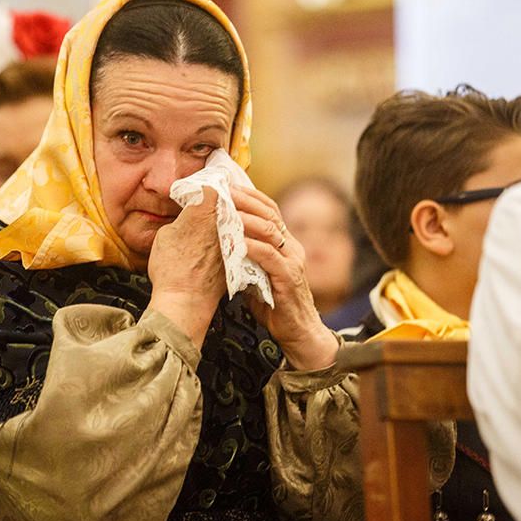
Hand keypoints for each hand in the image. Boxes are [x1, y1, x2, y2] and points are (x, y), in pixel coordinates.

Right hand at [147, 187, 225, 349]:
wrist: (185, 302)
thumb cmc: (170, 269)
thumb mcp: (165, 236)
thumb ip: (182, 219)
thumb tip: (189, 216)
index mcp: (203, 213)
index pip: (214, 187)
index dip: (213, 185)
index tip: (210, 186)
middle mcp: (223, 224)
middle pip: (232, 203)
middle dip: (228, 200)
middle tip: (222, 199)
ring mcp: (234, 241)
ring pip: (239, 221)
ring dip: (236, 218)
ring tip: (226, 220)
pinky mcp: (238, 258)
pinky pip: (240, 241)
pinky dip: (238, 238)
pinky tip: (230, 241)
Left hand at [231, 185, 338, 369]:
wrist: (299, 333)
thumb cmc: (275, 306)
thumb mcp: (258, 276)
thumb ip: (246, 259)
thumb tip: (220, 246)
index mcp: (285, 244)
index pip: (270, 210)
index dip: (251, 196)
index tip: (229, 187)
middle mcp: (291, 248)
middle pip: (270, 214)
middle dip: (246, 201)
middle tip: (225, 192)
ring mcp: (292, 262)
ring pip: (271, 231)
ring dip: (246, 219)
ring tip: (227, 211)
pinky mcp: (288, 278)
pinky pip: (269, 256)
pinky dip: (252, 246)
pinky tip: (236, 241)